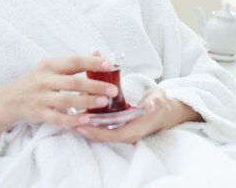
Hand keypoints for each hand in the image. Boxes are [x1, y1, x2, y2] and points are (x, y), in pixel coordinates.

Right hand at [0, 56, 119, 129]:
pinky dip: (72, 120)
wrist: (9, 99)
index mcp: (50, 65)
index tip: (110, 64)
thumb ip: (74, 63)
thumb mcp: (51, 68)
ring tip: (104, 102)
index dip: (92, 62)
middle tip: (113, 89)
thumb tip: (98, 54)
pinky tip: (86, 120)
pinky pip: (58, 118)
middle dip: (95, 85)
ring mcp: (41, 97)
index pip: (74, 61)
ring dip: (87, 101)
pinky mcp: (39, 113)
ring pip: (67, 100)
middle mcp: (45, 79)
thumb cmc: (35, 82)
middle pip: (73, 81)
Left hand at [73, 87, 201, 143]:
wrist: (164, 111)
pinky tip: (80, 117)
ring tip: (70, 121)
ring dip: (88, 129)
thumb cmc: (159, 102)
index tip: (83, 125)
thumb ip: (154, 101)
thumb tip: (149, 105)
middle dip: (88, 132)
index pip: (114, 135)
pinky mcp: (119, 128)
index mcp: (137, 127)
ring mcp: (123, 133)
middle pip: (104, 137)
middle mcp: (128, 134)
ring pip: (103, 135)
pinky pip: (104, 130)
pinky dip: (92, 126)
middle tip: (70, 123)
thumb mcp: (159, 98)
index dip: (98, 131)